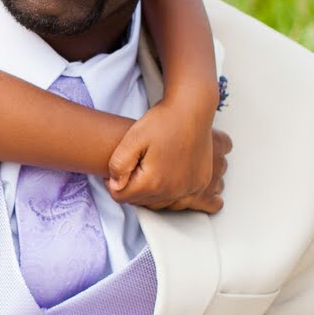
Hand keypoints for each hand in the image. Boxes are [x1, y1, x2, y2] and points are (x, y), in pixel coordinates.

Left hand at [106, 102, 230, 213]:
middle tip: (134, 167)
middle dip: (132, 188)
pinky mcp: (200, 184)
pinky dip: (171, 196)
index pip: (122, 197)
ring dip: (151, 194)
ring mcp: (189, 189)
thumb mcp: (132, 138)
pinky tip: (166, 183)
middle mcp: (173, 190)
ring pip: (160, 204)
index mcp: (154, 182)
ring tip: (149, 171)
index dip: (113, 184)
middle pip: (141, 202)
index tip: (118, 169)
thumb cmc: (164, 121)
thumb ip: (118, 164)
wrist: (192, 109)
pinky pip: (182, 202)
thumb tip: (115, 185)